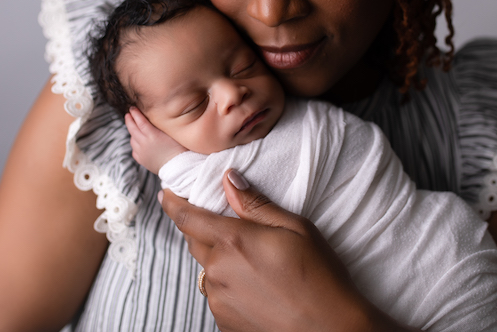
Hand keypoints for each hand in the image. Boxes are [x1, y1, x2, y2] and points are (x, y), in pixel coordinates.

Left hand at [124, 107, 185, 173]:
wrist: (179, 166)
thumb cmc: (180, 148)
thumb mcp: (172, 132)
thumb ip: (161, 125)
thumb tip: (155, 117)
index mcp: (152, 135)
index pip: (140, 121)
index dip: (135, 114)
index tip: (132, 108)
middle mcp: (144, 143)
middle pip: (133, 129)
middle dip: (129, 120)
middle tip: (128, 114)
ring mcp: (141, 152)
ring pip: (132, 140)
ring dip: (132, 132)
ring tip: (133, 128)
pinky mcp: (142, 160)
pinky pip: (134, 150)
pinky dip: (135, 145)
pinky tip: (138, 143)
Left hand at [158, 169, 411, 331]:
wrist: (330, 331)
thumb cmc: (319, 277)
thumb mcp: (296, 228)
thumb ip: (256, 204)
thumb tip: (229, 180)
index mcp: (233, 242)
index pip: (187, 217)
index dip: (173, 202)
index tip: (166, 194)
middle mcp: (217, 271)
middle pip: (195, 242)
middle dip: (201, 229)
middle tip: (226, 225)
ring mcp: (218, 300)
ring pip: (207, 270)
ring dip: (219, 260)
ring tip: (252, 263)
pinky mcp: (223, 322)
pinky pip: (217, 294)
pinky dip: (228, 285)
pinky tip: (256, 287)